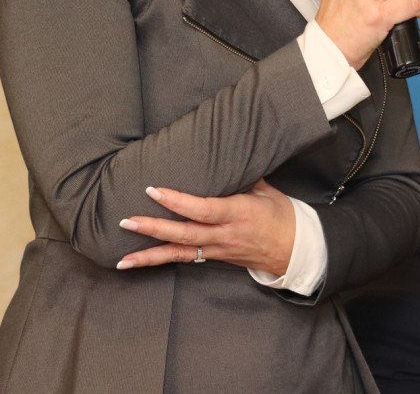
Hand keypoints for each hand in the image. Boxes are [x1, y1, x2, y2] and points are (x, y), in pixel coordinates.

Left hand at [115, 179, 295, 275]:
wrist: (296, 252)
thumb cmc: (283, 216)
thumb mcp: (267, 190)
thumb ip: (242, 175)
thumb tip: (221, 154)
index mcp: (239, 213)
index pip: (203, 209)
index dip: (178, 202)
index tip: (153, 190)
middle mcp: (225, 235)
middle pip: (185, 234)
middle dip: (154, 228)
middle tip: (127, 222)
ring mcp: (218, 250)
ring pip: (180, 254)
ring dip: (150, 254)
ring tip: (123, 258)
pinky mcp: (214, 258)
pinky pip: (184, 260)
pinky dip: (159, 261)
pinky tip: (136, 264)